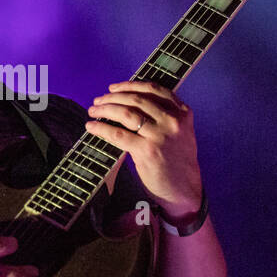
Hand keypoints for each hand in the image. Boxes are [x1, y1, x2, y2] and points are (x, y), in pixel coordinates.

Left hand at [85, 80, 203, 219]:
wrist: (185, 190)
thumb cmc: (178, 162)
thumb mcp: (180, 132)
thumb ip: (164, 116)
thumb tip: (130, 104)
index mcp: (182, 112)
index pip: (153, 89)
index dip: (130, 85)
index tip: (114, 88)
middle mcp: (173, 120)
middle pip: (136, 100)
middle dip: (113, 97)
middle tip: (98, 101)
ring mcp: (160, 135)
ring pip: (126, 114)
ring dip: (105, 109)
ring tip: (93, 111)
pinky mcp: (147, 151)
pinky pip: (118, 134)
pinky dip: (101, 128)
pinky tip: (91, 127)